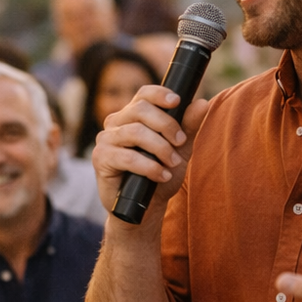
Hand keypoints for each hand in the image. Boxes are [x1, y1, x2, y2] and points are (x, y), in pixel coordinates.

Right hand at [90, 85, 211, 223]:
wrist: (145, 208)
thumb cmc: (160, 176)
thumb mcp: (179, 150)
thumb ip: (188, 127)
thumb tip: (201, 103)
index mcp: (132, 116)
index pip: (143, 95)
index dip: (159, 94)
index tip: (177, 102)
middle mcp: (116, 123)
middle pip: (140, 109)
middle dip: (166, 125)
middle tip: (180, 142)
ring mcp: (105, 140)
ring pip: (135, 132)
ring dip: (160, 148)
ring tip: (172, 163)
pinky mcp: (101, 158)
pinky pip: (127, 157)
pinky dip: (149, 167)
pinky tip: (162, 175)